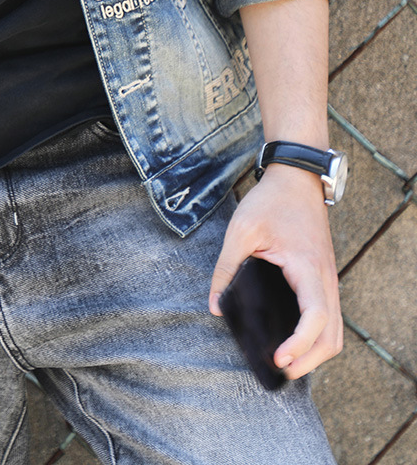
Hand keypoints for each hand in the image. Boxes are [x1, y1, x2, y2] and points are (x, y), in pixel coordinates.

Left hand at [209, 163, 342, 378]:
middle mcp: (325, 278)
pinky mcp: (322, 278)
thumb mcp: (240, 231)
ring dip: (315, 352)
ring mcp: (327, 279)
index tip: (278, 358)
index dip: (299, 344)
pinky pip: (328, 317)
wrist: (296, 179)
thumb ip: (225, 268)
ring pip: (334, 330)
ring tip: (285, 362)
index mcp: (307, 267)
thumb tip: (214, 306)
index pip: (314, 317)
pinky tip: (292, 340)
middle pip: (331, 336)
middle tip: (279, 370)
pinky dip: (316, 336)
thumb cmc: (269, 201)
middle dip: (309, 360)